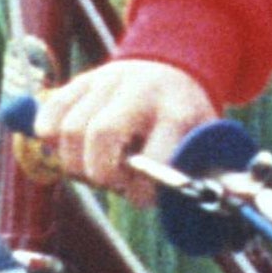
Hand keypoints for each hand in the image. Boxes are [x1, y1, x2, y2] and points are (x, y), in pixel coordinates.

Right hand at [33, 57, 216, 196]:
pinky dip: (48, 138)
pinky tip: (69, 150)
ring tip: (94, 169)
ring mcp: (107, 83)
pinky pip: (50, 112)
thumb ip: (209, 171)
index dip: (142, 187)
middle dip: (99, 174)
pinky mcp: (81, 82)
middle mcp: (139, 92)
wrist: (173, 66)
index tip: (144, 198)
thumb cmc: (188, 116)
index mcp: (177, 111)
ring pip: (69, 127)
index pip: (153, 154)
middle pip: (100, 134)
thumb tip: (223, 206)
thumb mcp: (207, 138)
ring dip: (73, 162)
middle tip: (111, 183)